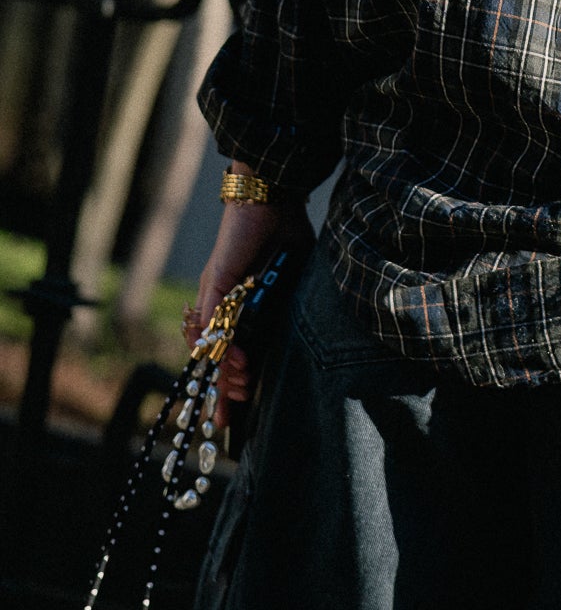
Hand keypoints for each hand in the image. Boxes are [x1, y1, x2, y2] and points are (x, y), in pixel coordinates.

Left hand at [182, 184, 311, 425]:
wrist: (271, 194)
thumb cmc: (284, 229)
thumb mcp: (291, 275)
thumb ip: (289, 301)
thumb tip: (302, 329)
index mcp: (237, 302)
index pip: (226, 351)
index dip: (226, 385)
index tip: (232, 415)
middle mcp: (220, 302)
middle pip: (212, 357)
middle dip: (223, 389)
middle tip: (238, 405)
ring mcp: (215, 293)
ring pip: (209, 345)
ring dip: (225, 370)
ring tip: (243, 385)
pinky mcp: (216, 281)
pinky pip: (212, 321)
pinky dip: (220, 344)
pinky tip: (231, 362)